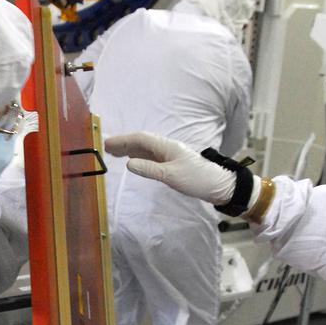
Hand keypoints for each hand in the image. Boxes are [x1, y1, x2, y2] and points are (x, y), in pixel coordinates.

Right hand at [104, 132, 236, 204]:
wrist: (219, 185)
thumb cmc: (197, 179)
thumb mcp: (172, 176)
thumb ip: (150, 170)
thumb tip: (129, 163)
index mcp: (166, 147)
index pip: (141, 139)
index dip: (123, 140)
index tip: (107, 144)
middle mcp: (167, 148)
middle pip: (142, 142)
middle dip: (124, 143)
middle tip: (106, 148)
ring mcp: (170, 155)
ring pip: (146, 149)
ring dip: (130, 149)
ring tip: (115, 153)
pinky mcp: (172, 164)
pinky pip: (151, 156)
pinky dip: (139, 156)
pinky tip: (134, 160)